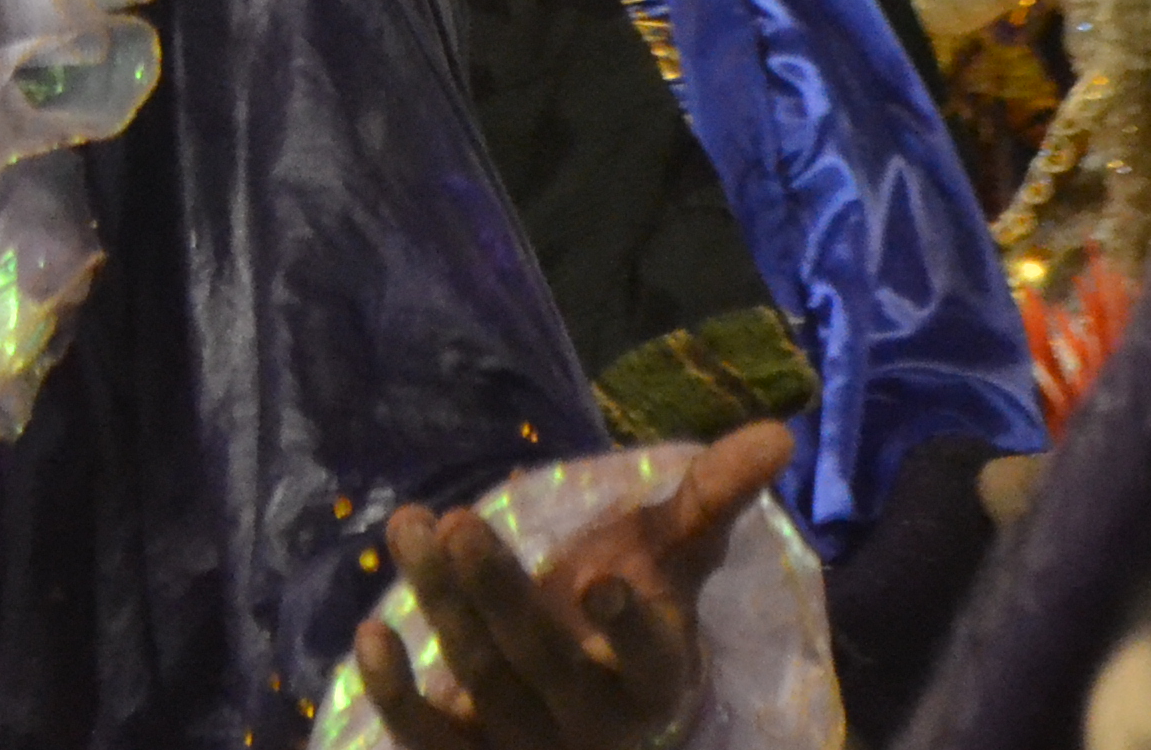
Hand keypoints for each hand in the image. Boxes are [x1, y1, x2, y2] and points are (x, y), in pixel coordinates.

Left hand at [351, 425, 790, 749]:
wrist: (582, 701)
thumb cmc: (625, 611)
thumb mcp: (667, 557)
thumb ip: (710, 499)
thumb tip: (777, 432)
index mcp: (654, 677)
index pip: (649, 659)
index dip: (627, 626)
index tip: (597, 582)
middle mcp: (594, 721)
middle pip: (542, 659)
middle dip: (499, 593)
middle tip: (461, 522)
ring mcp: (527, 742)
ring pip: (480, 678)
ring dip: (441, 604)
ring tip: (410, 527)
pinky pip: (429, 738)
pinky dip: (397, 695)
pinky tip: (372, 632)